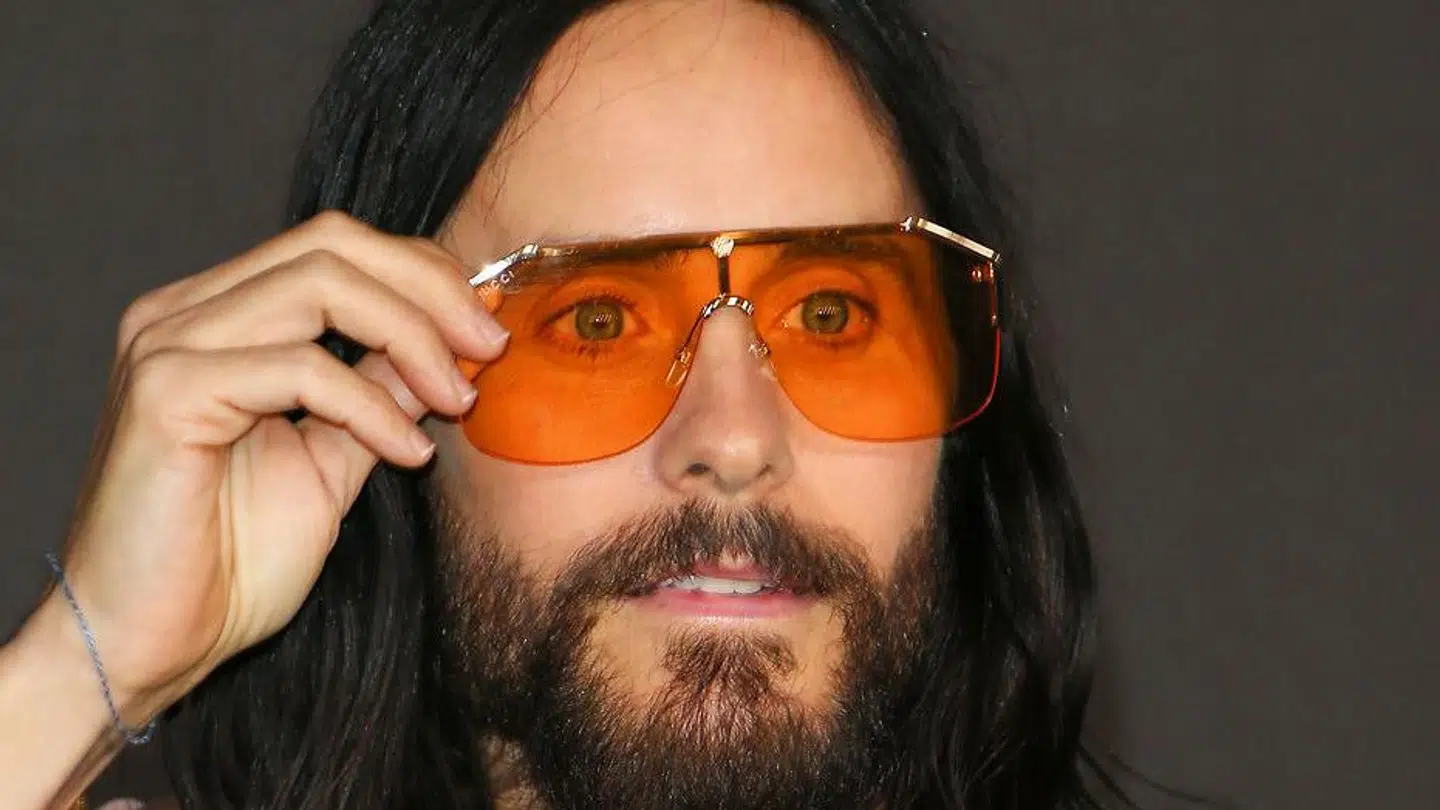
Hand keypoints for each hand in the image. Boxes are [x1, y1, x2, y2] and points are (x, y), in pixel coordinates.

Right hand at [37, 211, 506, 722]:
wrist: (148, 645)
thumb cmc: (230, 562)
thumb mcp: (331, 460)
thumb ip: (377, 394)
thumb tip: (448, 345)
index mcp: (217, 317)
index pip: (334, 247)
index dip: (423, 274)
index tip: (488, 330)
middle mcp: (183, 313)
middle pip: (331, 244)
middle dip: (428, 287)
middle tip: (489, 347)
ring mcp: (166, 344)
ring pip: (319, 286)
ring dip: (411, 339)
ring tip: (457, 399)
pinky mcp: (165, 391)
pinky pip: (299, 368)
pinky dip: (370, 405)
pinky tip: (407, 453)